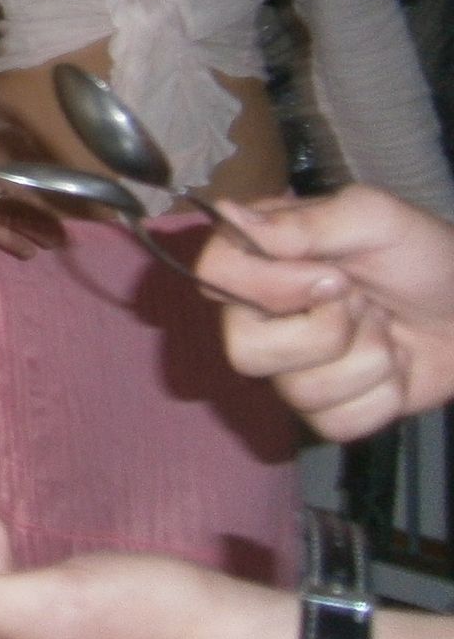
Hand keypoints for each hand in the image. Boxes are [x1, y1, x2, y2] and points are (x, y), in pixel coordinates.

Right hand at [201, 186, 453, 440]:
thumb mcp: (375, 220)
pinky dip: (381, 397)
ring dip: (367, 361)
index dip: (270, 287)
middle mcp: (258, 313)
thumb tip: (228, 214)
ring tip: (386, 330)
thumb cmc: (424, 256)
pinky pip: (334, 424)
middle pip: (244, 352)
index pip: (214, 275)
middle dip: (326, 334)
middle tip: (363, 304)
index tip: (333, 277)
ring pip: (297, 393)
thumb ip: (305, 222)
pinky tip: (393, 368)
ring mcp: (289, 366)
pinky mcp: (324, 408)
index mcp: (259, 257)